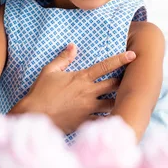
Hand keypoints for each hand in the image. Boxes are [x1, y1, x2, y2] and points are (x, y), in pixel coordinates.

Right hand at [11, 43, 135, 133]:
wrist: (34, 115)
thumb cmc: (40, 92)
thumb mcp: (49, 71)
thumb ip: (63, 58)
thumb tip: (73, 46)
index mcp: (81, 78)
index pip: (105, 66)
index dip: (120, 59)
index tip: (133, 54)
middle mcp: (88, 92)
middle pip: (114, 84)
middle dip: (124, 81)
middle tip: (132, 78)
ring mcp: (89, 108)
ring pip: (113, 103)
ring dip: (120, 100)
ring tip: (127, 98)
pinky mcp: (86, 121)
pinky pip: (103, 120)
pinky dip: (110, 118)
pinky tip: (116, 117)